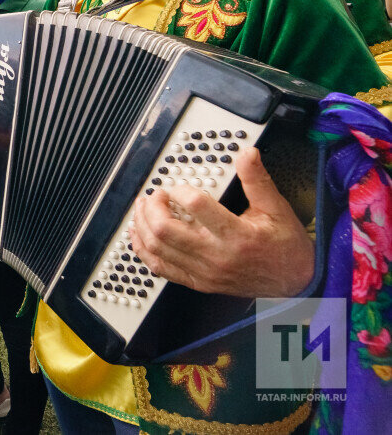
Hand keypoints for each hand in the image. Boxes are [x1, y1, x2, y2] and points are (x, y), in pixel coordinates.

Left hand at [129, 148, 313, 297]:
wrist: (296, 282)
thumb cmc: (285, 246)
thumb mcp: (276, 208)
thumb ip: (257, 180)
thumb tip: (247, 153)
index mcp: (237, 236)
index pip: (197, 207)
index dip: (181, 191)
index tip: (178, 186)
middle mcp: (217, 257)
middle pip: (166, 231)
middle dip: (152, 207)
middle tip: (154, 194)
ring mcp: (204, 273)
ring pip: (157, 249)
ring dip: (142, 225)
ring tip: (142, 208)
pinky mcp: (198, 283)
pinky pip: (160, 268)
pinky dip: (144, 250)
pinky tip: (140, 235)